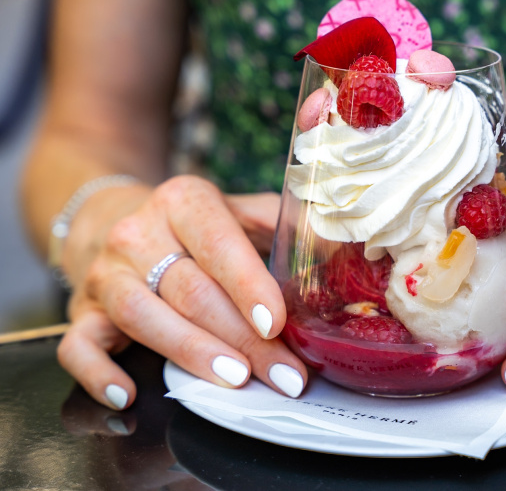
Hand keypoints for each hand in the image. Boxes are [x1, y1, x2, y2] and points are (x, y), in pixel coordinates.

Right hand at [56, 175, 307, 409]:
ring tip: (234, 380)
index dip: (248, 285)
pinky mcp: (81, 311)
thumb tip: (338, 242)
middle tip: (282, 373)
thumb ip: (279, 223)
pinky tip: (128, 394)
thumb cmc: (190, 225)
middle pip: (192, 290)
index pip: (218, 243)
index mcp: (184, 201)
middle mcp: (139, 233)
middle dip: (242, 338)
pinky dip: (98, 372)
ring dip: (191, 354)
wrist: (110, 219)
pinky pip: (78, 345)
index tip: (277, 322)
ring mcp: (105, 274)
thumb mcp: (233, 209)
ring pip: (143, 316)